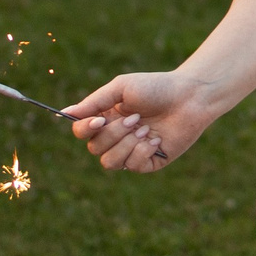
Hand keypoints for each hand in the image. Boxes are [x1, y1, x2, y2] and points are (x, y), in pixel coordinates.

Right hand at [66, 73, 216, 172]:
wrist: (190, 97)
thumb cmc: (156, 87)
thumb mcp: (122, 88)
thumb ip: (95, 102)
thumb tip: (66, 112)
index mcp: (105, 117)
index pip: (81, 132)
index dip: (86, 129)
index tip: (100, 119)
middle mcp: (115, 136)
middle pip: (94, 148)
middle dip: (115, 133)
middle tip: (136, 117)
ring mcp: (131, 151)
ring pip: (110, 162)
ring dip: (128, 143)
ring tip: (146, 128)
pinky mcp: (148, 163)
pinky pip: (133, 167)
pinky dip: (143, 151)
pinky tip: (157, 140)